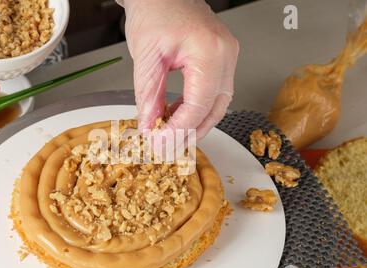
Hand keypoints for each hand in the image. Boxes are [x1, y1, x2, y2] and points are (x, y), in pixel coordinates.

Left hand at [124, 0, 238, 138]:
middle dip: (189, 133)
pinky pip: (213, 93)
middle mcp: (225, 54)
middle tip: (166, 147)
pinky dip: (196, 108)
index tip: (159, 143)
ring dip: (194, 124)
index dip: (178, 130)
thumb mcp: (146, 57)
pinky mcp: (222, 59)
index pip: (198, 105)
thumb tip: (150, 127)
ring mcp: (228, 56)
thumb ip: (149, 96)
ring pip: (217, 105)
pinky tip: (176, 114)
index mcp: (209, 51)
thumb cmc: (155, 10)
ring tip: (169, 134)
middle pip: (214, 109)